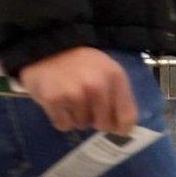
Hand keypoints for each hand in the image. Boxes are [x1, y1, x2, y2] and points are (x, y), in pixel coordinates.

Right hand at [19, 47, 136, 134]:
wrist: (47, 48)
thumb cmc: (80, 62)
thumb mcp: (105, 70)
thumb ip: (117, 94)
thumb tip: (122, 127)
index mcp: (115, 77)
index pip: (127, 116)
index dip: (122, 127)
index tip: (115, 128)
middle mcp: (98, 85)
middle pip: (104, 125)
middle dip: (96, 120)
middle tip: (87, 105)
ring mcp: (75, 93)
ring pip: (82, 125)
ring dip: (76, 117)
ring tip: (70, 97)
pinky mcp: (54, 100)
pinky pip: (63, 125)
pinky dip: (60, 118)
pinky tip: (58, 101)